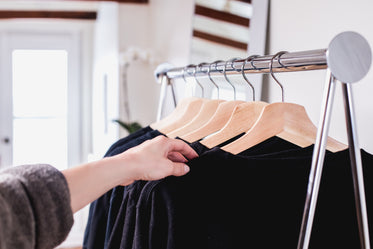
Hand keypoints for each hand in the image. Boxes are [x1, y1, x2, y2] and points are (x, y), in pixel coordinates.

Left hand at [63, 135, 197, 211]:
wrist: (124, 168)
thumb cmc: (143, 164)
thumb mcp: (167, 168)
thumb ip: (179, 168)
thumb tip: (186, 169)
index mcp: (164, 142)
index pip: (181, 145)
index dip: (190, 152)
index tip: (195, 158)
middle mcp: (156, 144)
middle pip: (173, 150)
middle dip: (181, 158)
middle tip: (188, 166)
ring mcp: (149, 151)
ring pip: (164, 156)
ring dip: (172, 163)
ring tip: (178, 172)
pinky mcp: (142, 158)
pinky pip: (157, 161)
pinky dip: (163, 166)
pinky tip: (164, 173)